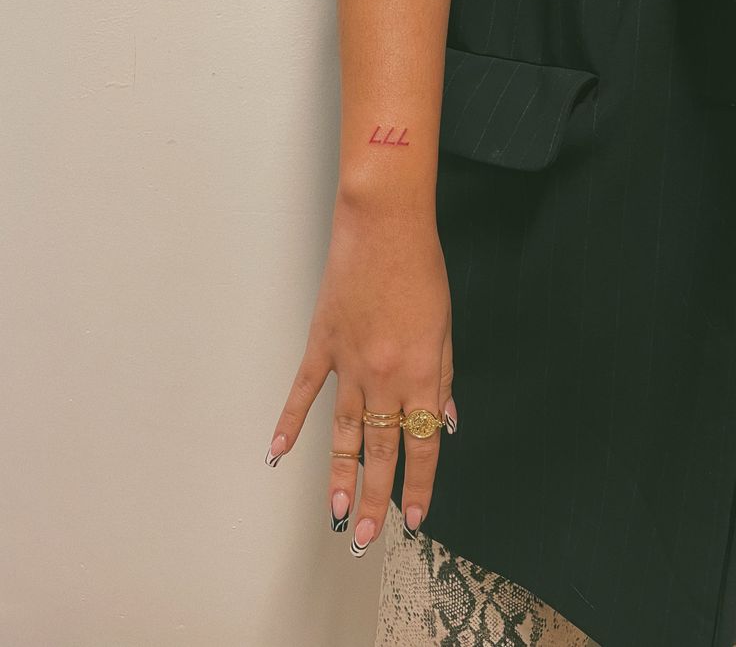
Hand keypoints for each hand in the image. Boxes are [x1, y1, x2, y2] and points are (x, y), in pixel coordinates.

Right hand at [264, 191, 458, 555]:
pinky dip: (290, 423)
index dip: (421, 482)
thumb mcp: (444, 326)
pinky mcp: (322, 344)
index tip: (416, 514)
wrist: (384, 226)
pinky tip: (279, 453)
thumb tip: (447, 417)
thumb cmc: (421, 269)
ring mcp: (348, 363)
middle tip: (369, 537)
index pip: (423, 441)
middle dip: (378, 497)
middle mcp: (384, 377)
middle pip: (382, 449)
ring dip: (341, 475)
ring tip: (338, 513)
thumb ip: (443, 376)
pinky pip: (304, 392)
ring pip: (344, 432)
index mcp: (421, 373)